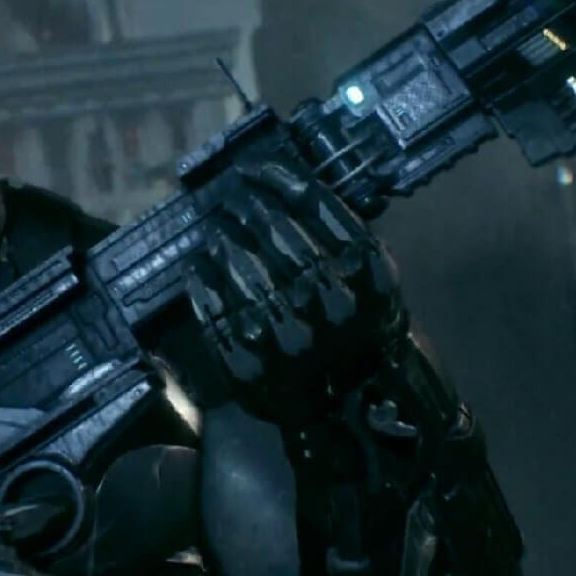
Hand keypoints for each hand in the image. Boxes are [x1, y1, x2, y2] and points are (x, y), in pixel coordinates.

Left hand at [184, 153, 405, 423]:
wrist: (355, 406)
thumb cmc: (363, 331)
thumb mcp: (376, 280)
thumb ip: (342, 236)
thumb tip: (287, 184)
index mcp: (365, 274)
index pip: (314, 205)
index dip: (277, 179)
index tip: (253, 168)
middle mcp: (326, 301)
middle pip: (273, 231)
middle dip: (244, 206)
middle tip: (231, 197)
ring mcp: (285, 335)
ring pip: (240, 266)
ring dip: (221, 239)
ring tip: (216, 229)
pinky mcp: (250, 363)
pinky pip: (215, 309)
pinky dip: (202, 281)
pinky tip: (199, 265)